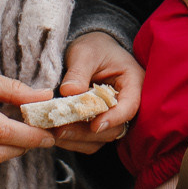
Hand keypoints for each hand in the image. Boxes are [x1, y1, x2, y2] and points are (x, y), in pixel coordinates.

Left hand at [48, 32, 142, 154]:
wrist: (91, 50)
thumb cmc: (94, 47)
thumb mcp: (85, 52)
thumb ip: (78, 71)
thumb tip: (69, 92)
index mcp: (133, 82)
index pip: (129, 106)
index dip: (114, 118)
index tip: (94, 125)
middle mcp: (127, 104)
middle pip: (115, 128)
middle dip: (87, 132)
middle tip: (61, 129)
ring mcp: (114, 117)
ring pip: (101, 139)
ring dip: (78, 139)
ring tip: (54, 132)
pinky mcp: (100, 125)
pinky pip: (90, 141)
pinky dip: (74, 140)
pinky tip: (57, 133)